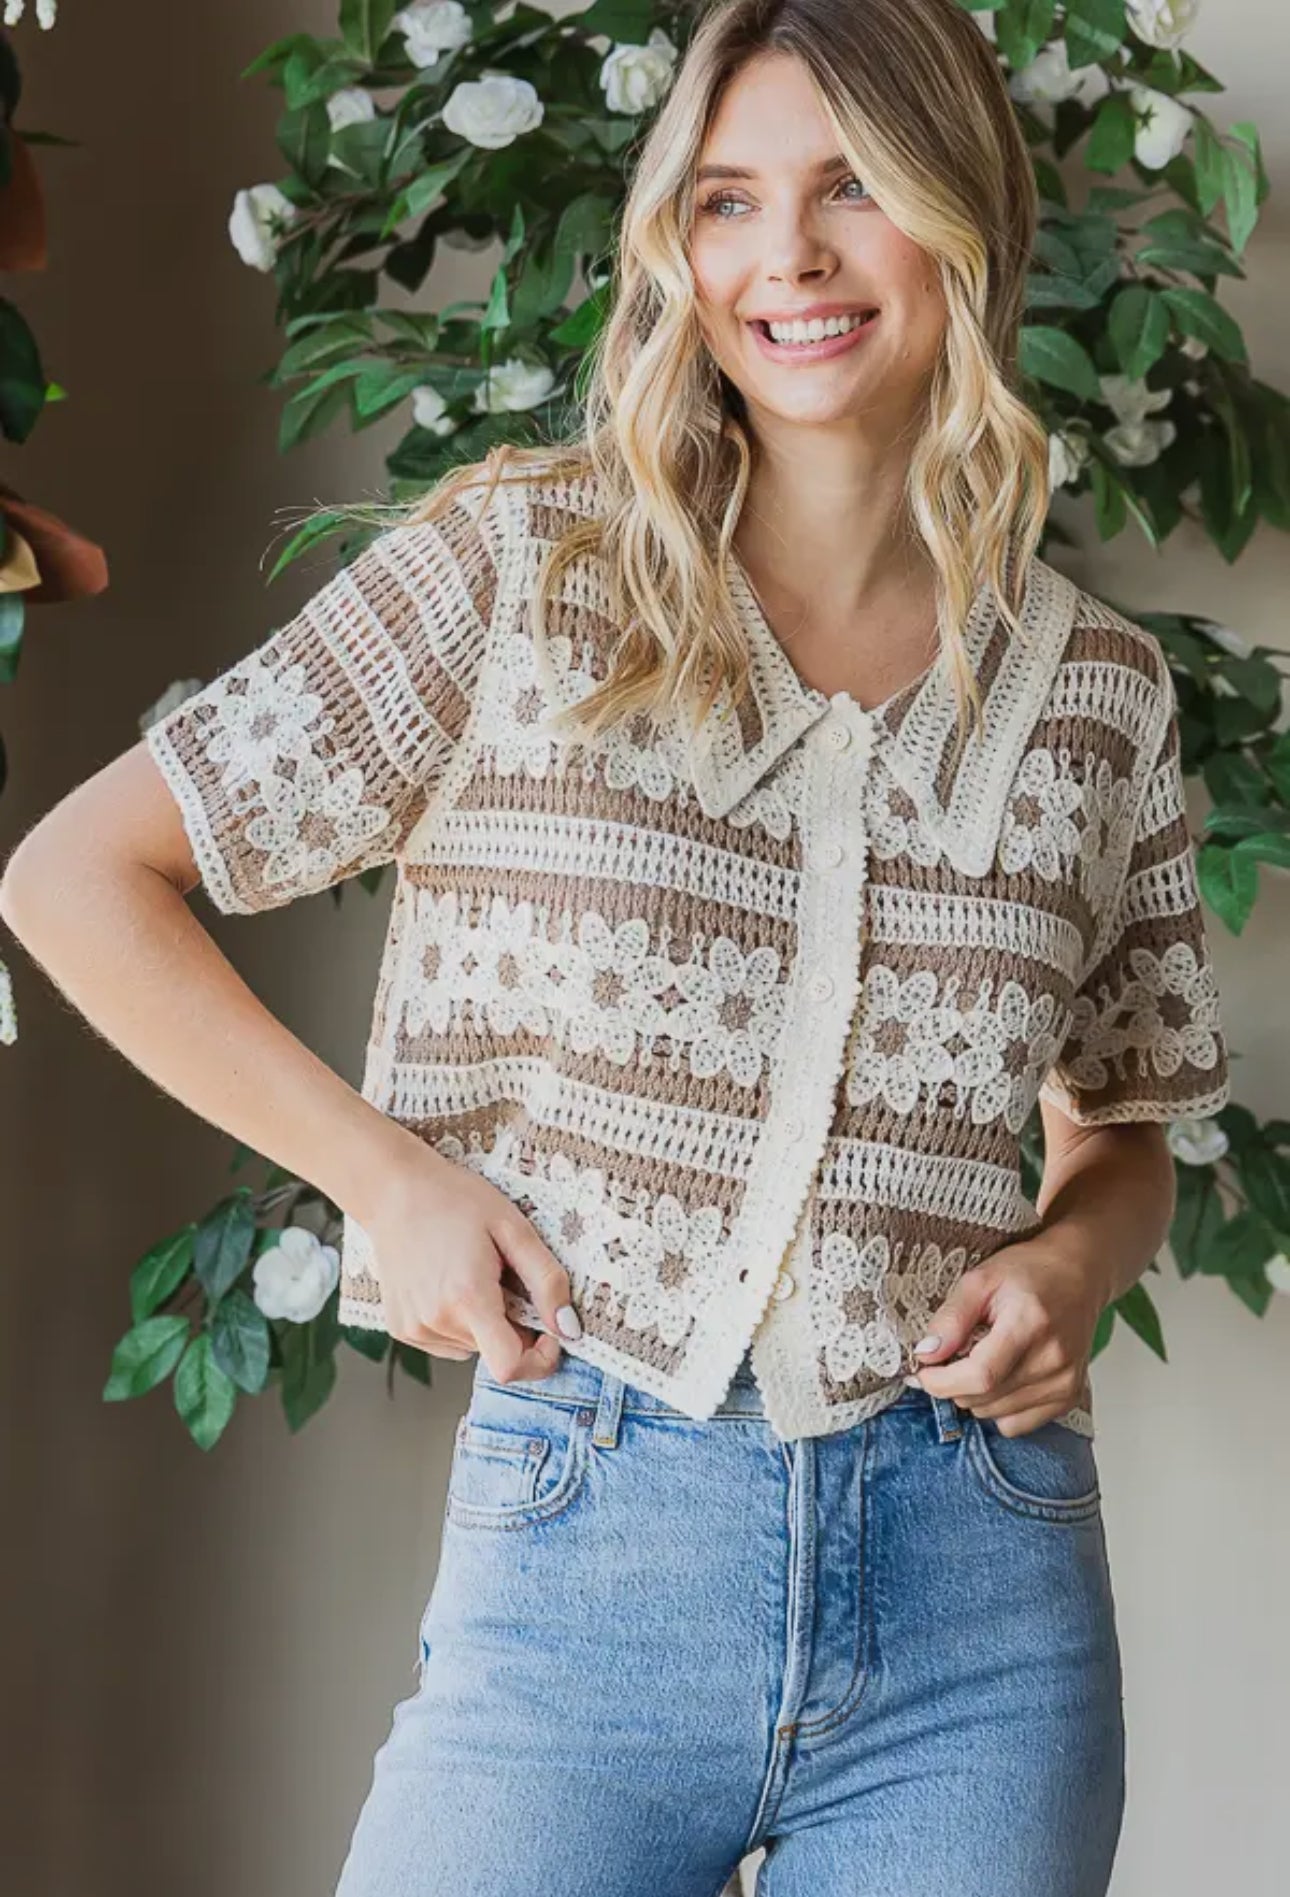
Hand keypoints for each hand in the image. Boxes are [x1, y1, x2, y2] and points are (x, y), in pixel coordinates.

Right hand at [363, 1145, 581, 1383]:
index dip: (539, 1359)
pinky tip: (449, 1283)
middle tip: (502, 1278)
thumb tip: (569, 1328)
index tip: (546, 1332)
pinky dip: (458, 1321)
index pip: (509, 1367)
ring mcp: (415, 1329)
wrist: (395, 1190)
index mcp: (467, 1298)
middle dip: (512, 1325)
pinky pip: (447, 1341)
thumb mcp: (514, 1229)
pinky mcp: (401, 1329)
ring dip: (484, 1322)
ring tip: (471, 1275)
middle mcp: (436, 1321)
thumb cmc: (454, 1200)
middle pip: (495, 1352)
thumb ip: (547, 1281)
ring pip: (473, 1347)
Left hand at [906, 1236, 1107, 1435]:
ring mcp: (1064, 1382)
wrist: (1077, 1275)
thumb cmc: (1029, 1272)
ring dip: (975, 1395)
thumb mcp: (980, 1280)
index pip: (980, 1375)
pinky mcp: (1068, 1397)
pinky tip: (1002, 1376)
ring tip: (983, 1358)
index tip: (921, 1370)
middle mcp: (1053, 1359)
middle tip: (952, 1355)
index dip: (941, 1381)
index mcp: (1030, 1325)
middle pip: (983, 1398)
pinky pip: (1015, 1424)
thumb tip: (926, 1355)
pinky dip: (998, 1407)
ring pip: (994, 1414)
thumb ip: (951, 1318)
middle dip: (953, 1383)